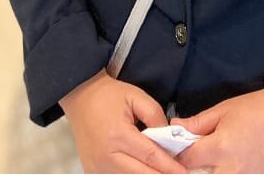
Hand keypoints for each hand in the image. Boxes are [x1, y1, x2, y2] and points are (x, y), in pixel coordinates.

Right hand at [59, 69, 187, 173]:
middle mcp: (106, 156)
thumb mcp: (136, 96)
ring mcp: (97, 168)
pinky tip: (145, 170)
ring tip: (162, 170)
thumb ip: (155, 116)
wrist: (80, 96)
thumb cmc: (108, 95)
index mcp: (118, 135)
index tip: (183, 172)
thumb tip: (169, 137)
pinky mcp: (92, 172)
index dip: (168, 166)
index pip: (150, 156)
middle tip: (177, 174)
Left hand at [173, 63, 263, 173]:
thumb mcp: (223, 110)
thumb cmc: (256, 108)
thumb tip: (173, 128)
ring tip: (214, 164)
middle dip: (192, 173)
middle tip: (195, 162)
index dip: (178, 156)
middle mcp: (232, 171)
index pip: (186, 161)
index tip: (177, 152)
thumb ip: (197, 123)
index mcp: (221, 148)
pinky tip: (231, 167)